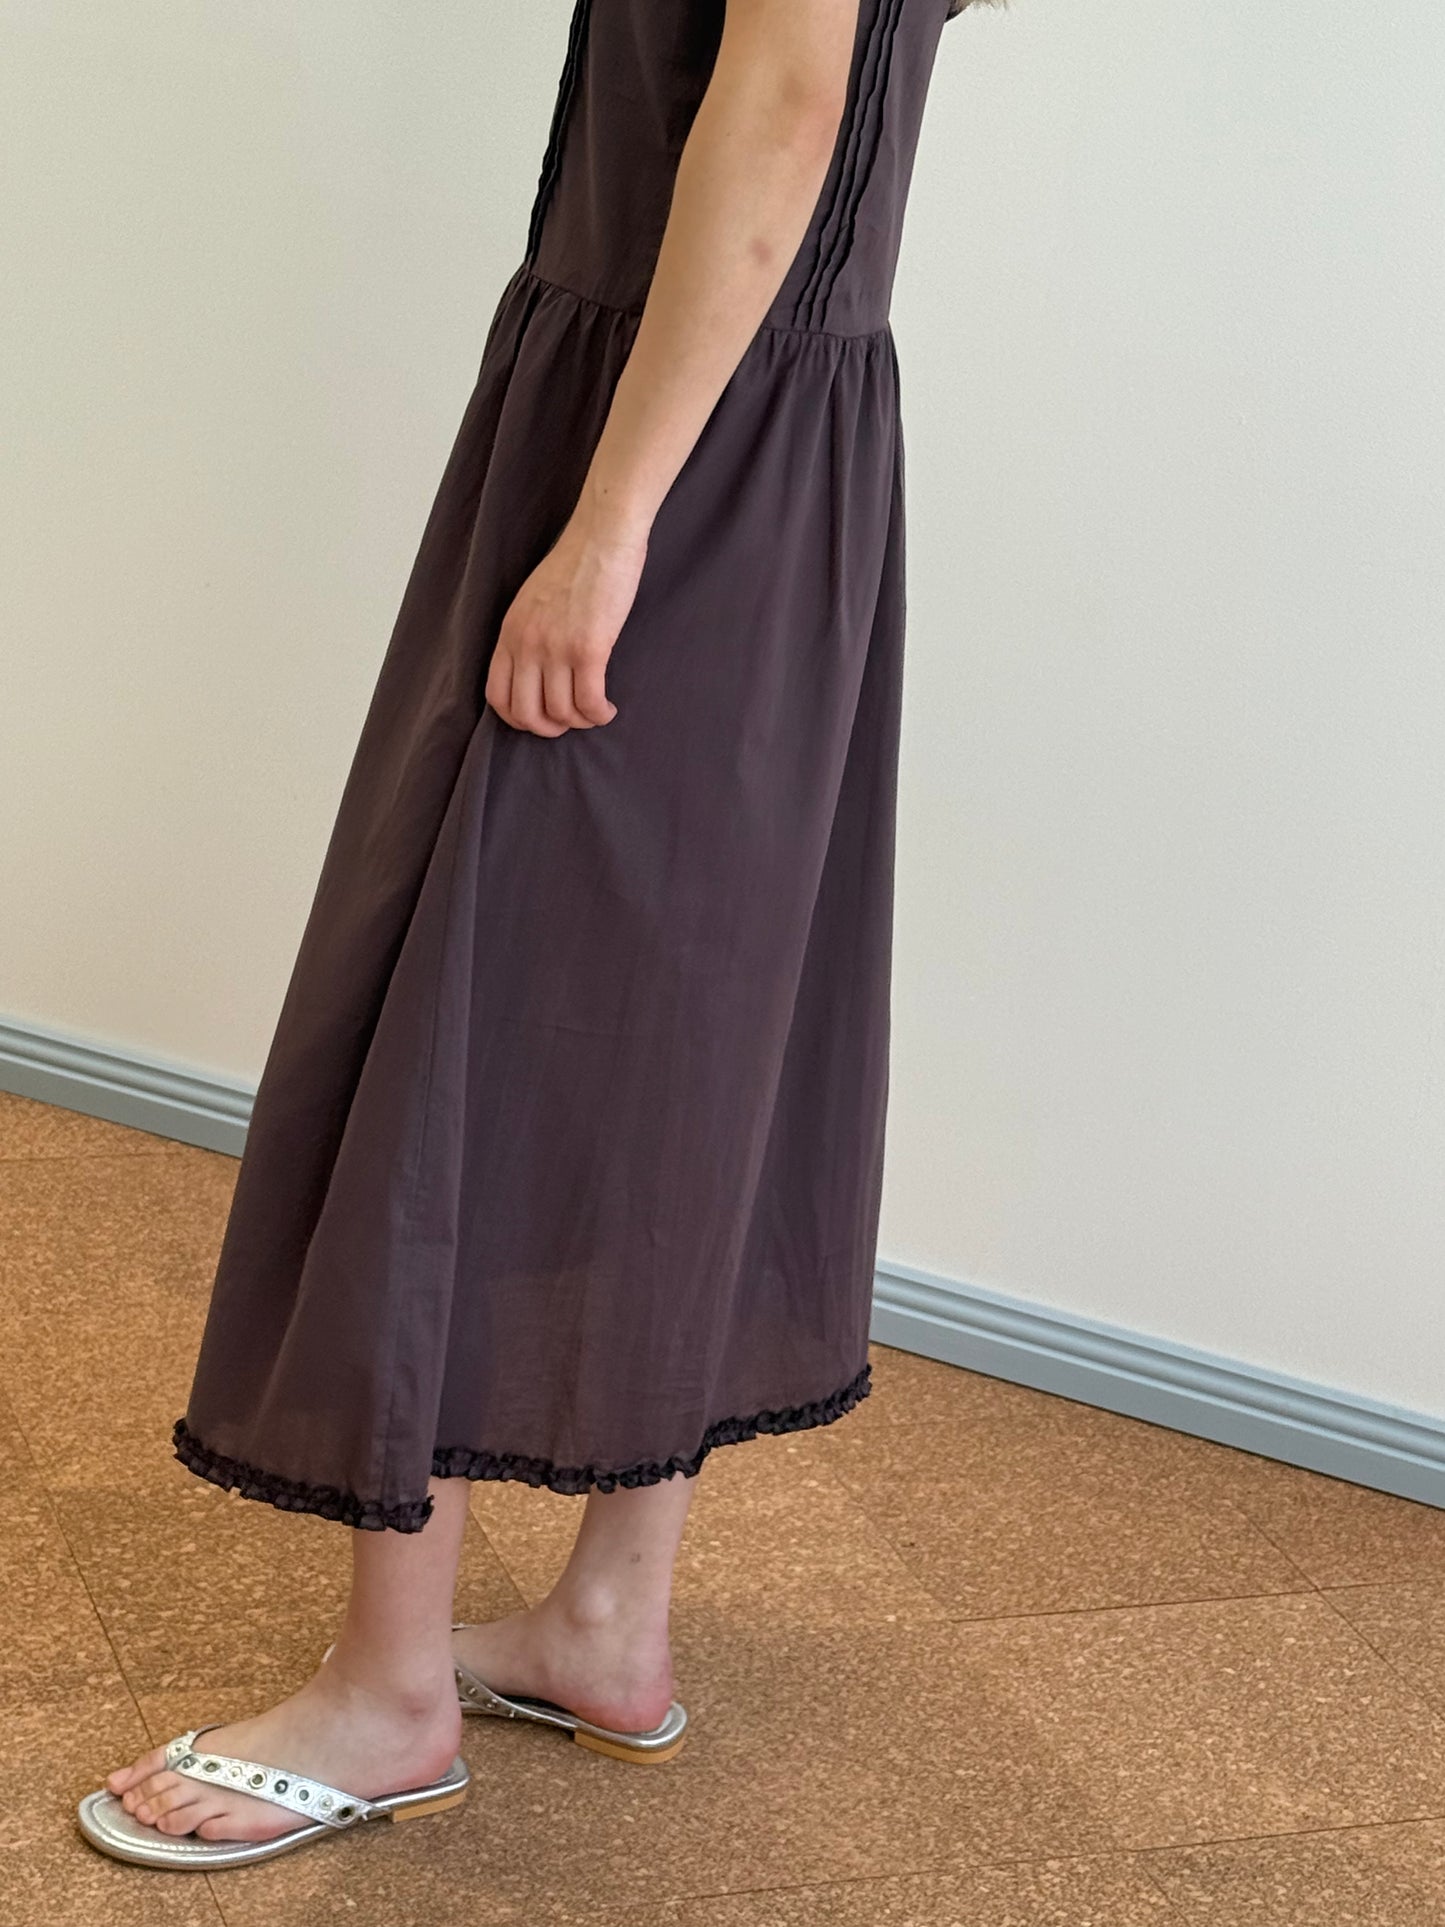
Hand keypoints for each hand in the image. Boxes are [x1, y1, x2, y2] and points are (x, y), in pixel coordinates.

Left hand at [484, 511, 648, 736]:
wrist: (602, 537)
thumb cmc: (575, 565)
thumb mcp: (533, 601)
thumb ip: (528, 635)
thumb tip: (538, 673)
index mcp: (510, 633)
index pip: (497, 697)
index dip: (518, 720)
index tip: (541, 718)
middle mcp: (527, 644)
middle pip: (526, 714)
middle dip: (549, 728)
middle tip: (570, 722)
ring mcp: (556, 648)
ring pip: (561, 713)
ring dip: (581, 721)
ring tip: (595, 711)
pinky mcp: (589, 648)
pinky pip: (589, 702)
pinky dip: (599, 714)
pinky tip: (608, 709)